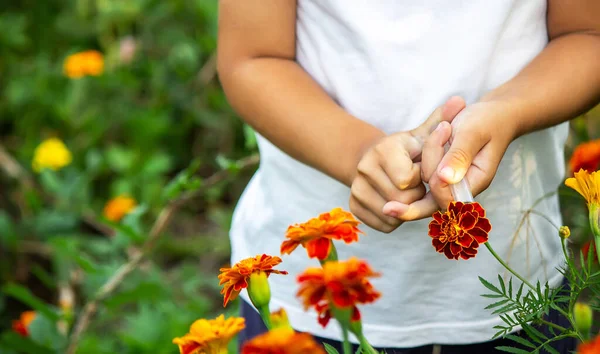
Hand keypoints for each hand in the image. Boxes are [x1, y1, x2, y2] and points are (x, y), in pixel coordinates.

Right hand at [349, 97, 465, 232]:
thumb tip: (460, 100)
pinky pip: (384, 225)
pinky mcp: (353, 206)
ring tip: (408, 194)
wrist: (372, 159)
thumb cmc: (406, 150)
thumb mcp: (423, 134)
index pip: (407, 180)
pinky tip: (398, 204)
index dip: (420, 179)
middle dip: (416, 196)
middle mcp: (364, 168)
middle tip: (417, 185)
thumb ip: (441, 121)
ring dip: (408, 209)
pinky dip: (396, 221)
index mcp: (383, 149)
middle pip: (401, 199)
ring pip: (393, 215)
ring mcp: (356, 188)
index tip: (420, 170)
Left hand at [421, 101, 517, 207]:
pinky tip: (441, 132)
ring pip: (426, 174)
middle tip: (445, 128)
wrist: (495, 112)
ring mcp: (452, 178)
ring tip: (446, 127)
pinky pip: (425, 165)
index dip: (436, 178)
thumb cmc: (489, 120)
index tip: (444, 142)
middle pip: (433, 187)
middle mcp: (463, 185)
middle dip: (431, 157)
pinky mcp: (443, 169)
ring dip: (430, 148)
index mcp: (476, 182)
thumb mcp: (473, 133)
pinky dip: (429, 148)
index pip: (447, 198)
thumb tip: (445, 178)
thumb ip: (459, 155)